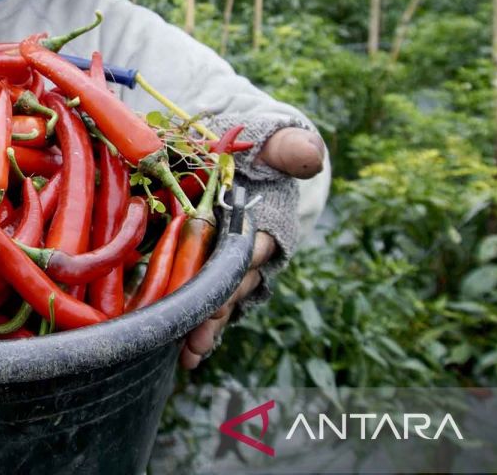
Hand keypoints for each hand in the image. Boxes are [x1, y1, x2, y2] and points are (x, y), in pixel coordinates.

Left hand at [180, 128, 324, 368]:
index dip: (238, 269)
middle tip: (196, 335)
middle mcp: (254, 251)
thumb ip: (288, 148)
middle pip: (236, 284)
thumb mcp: (271, 142)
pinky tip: (186, 352)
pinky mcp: (216, 273)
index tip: (220, 287)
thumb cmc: (255, 149)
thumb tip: (310, 157)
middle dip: (218, 309)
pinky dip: (199, 326)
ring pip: (224, 301)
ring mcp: (236, 267)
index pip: (253, 249)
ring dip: (208, 326)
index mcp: (266, 220)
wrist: (242, 157)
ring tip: (189, 354)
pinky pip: (210, 303)